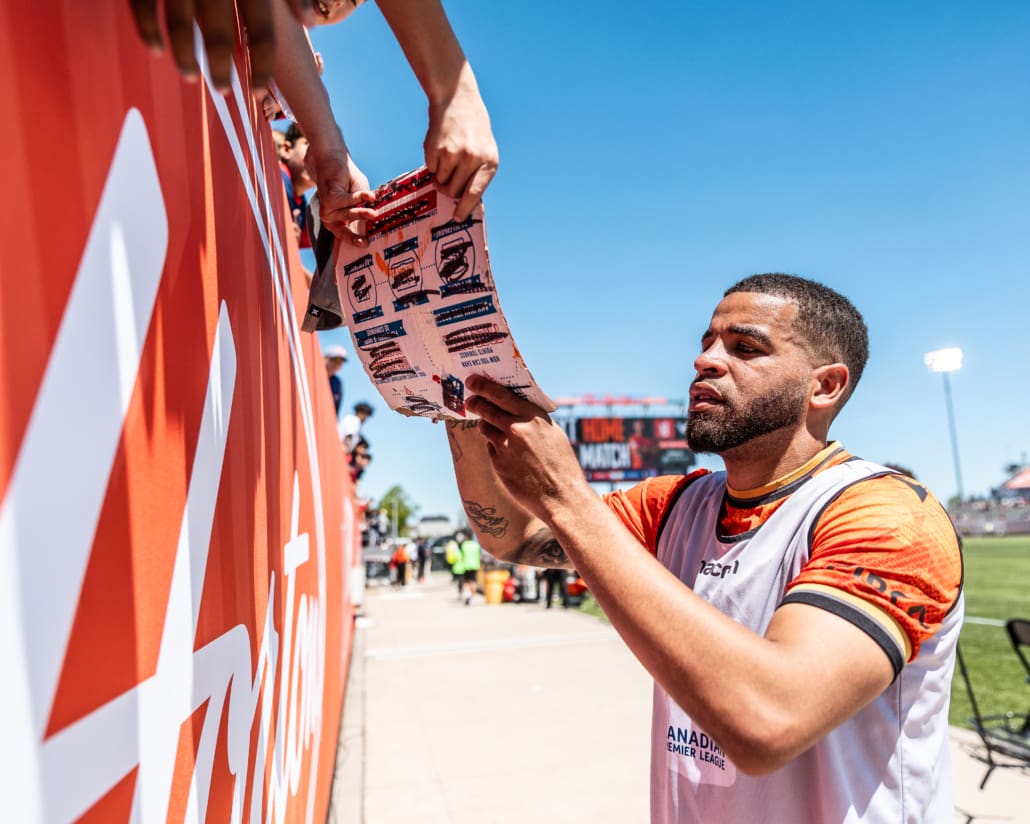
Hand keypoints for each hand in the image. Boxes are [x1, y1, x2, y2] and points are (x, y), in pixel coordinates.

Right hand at [129, 0, 315, 91]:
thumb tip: (310, 22)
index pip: (262, 32)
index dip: (261, 66)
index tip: (257, 92)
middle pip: (220, 35)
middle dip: (222, 70)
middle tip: (223, 91)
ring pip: (181, 25)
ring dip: (185, 57)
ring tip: (190, 76)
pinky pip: (145, 5)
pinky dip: (148, 30)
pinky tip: (156, 49)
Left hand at [306, 151, 377, 246]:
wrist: (334, 160)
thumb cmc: (348, 179)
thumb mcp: (361, 197)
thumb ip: (364, 208)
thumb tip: (373, 221)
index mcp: (339, 220)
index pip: (346, 235)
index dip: (356, 241)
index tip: (368, 245)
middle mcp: (331, 217)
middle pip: (343, 230)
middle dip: (355, 236)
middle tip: (368, 240)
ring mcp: (328, 208)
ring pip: (347, 215)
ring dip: (361, 213)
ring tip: (374, 214)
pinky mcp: (328, 198)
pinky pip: (345, 201)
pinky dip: (358, 198)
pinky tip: (369, 196)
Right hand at [425, 87, 498, 221]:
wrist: (457, 99)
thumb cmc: (473, 129)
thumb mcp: (485, 150)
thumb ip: (478, 174)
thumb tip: (464, 201)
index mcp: (489, 161)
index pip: (475, 193)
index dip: (464, 208)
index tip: (457, 217)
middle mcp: (472, 159)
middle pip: (454, 191)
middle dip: (449, 190)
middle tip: (449, 180)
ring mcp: (453, 154)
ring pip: (441, 182)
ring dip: (441, 176)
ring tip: (448, 157)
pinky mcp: (436, 149)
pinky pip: (431, 170)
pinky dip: (433, 164)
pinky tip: (440, 148)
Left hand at [465, 376, 583, 521]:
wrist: (561, 496)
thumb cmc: (561, 463)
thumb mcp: (552, 433)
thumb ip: (532, 419)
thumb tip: (513, 407)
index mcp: (533, 416)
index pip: (501, 394)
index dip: (484, 386)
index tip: (473, 381)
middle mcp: (516, 428)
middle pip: (486, 408)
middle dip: (475, 402)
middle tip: (470, 400)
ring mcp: (505, 446)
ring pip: (484, 427)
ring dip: (484, 425)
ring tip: (488, 426)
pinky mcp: (498, 463)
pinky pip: (491, 448)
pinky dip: (494, 447)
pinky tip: (506, 454)